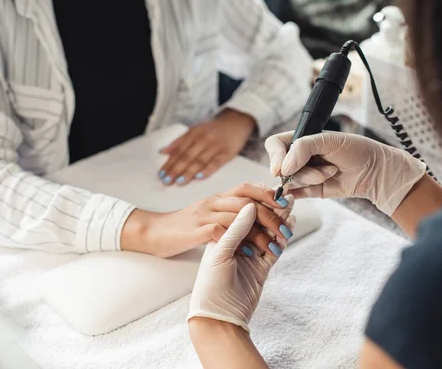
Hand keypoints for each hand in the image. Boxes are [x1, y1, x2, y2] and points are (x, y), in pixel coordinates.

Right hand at [121, 183, 294, 257]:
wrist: (154, 233)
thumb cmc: (184, 228)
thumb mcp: (209, 215)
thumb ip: (229, 213)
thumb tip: (256, 215)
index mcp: (217, 198)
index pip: (247, 188)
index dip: (268, 194)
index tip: (287, 206)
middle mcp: (212, 202)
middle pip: (247, 202)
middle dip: (270, 215)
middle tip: (285, 231)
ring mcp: (204, 215)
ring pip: (239, 217)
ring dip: (260, 233)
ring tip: (274, 246)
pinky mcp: (196, 231)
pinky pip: (223, 233)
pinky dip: (240, 242)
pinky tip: (251, 254)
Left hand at [158, 109, 255, 185]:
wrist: (237, 121)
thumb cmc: (213, 129)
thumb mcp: (195, 130)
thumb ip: (179, 141)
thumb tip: (163, 152)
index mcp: (193, 133)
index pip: (178, 150)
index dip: (169, 163)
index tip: (161, 174)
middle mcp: (203, 138)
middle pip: (187, 156)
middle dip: (175, 170)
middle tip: (166, 181)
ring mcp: (215, 145)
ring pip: (199, 160)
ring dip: (188, 172)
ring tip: (179, 182)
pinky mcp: (227, 152)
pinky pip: (216, 163)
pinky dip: (207, 170)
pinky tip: (199, 177)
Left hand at [187, 204, 280, 331]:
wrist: (218, 316)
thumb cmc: (211, 284)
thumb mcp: (220, 253)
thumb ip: (236, 229)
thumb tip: (251, 206)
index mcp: (223, 236)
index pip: (242, 214)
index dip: (256, 202)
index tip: (269, 192)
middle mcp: (237, 243)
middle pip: (257, 222)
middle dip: (271, 210)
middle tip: (286, 198)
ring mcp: (250, 255)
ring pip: (268, 234)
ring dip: (279, 222)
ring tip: (290, 209)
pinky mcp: (261, 268)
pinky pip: (275, 249)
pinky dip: (282, 239)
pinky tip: (290, 228)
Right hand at [264, 131, 425, 214]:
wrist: (376, 171)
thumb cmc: (357, 150)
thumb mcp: (329, 140)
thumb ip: (302, 148)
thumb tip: (282, 169)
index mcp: (301, 139)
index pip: (275, 145)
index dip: (274, 156)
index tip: (280, 170)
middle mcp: (299, 156)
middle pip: (281, 166)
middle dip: (299, 170)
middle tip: (320, 170)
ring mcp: (304, 173)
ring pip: (290, 181)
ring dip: (310, 179)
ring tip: (330, 173)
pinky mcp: (310, 190)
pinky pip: (295, 194)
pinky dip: (298, 194)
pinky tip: (314, 187)